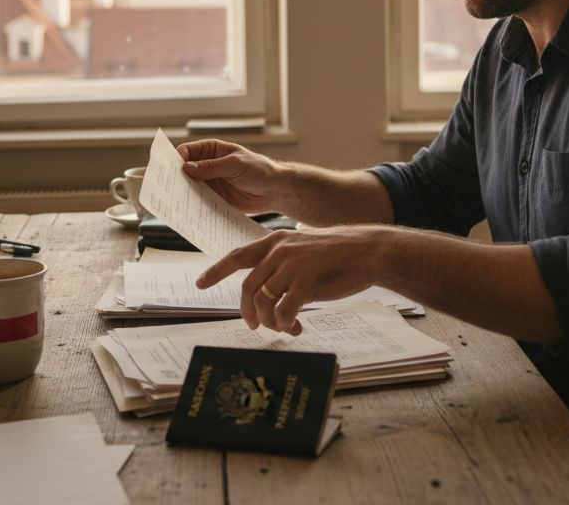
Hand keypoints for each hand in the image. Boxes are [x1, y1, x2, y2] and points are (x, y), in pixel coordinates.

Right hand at [176, 139, 286, 214]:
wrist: (275, 191)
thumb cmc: (259, 170)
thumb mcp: (235, 164)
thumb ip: (211, 167)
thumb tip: (187, 168)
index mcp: (212, 150)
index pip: (188, 151)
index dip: (177, 158)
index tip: (170, 169)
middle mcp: (208, 165)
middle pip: (185, 170)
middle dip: (176, 177)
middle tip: (168, 187)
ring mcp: (210, 183)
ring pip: (189, 187)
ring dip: (182, 193)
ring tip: (175, 201)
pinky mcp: (214, 198)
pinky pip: (199, 201)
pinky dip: (192, 205)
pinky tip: (188, 210)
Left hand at [194, 226, 384, 334]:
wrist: (368, 251)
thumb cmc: (340, 254)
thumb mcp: (304, 248)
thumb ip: (284, 261)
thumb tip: (270, 286)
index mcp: (276, 241)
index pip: (237, 256)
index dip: (216, 271)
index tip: (200, 284)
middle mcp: (279, 251)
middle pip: (248, 287)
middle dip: (248, 312)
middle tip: (254, 326)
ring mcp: (292, 266)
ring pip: (263, 302)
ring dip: (270, 321)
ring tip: (285, 327)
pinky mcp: (305, 283)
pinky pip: (283, 311)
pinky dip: (285, 324)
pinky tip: (296, 326)